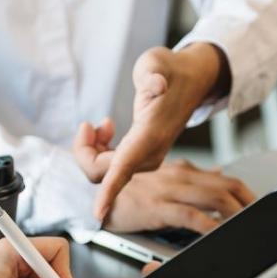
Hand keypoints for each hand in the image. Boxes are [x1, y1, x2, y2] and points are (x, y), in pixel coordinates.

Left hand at [74, 44, 224, 219]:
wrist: (191, 81)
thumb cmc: (170, 71)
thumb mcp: (158, 64)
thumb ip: (155, 74)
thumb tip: (157, 84)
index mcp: (150, 134)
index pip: (125, 168)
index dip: (110, 190)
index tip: (98, 213)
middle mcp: (149, 153)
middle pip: (103, 172)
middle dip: (85, 152)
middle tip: (88, 125)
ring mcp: (147, 159)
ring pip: (105, 172)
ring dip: (92, 150)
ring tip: (99, 125)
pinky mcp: (142, 158)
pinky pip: (111, 168)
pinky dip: (100, 152)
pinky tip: (105, 131)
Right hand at [104, 160, 255, 234]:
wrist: (91, 195)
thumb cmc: (124, 192)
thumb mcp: (160, 179)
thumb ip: (188, 179)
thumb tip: (216, 174)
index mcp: (181, 171)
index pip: (223, 178)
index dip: (245, 192)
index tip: (258, 205)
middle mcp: (178, 177)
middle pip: (226, 185)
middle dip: (249, 203)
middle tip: (262, 218)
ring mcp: (168, 191)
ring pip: (214, 197)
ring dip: (236, 213)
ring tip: (248, 226)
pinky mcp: (157, 207)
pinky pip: (190, 216)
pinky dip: (209, 225)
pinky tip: (219, 234)